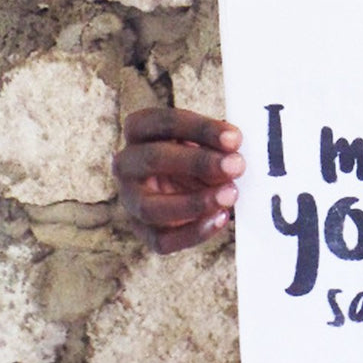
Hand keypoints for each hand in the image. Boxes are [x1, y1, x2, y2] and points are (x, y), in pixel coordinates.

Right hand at [113, 107, 244, 254]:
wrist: (186, 185)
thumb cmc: (197, 155)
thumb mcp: (205, 141)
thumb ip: (216, 145)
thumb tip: (233, 154)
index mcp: (138, 129)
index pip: (163, 122)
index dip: (200, 129)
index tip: (235, 138)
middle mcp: (125, 163)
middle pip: (153, 159)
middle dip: (198, 162)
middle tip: (236, 165)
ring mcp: (129, 200)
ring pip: (150, 207)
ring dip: (194, 202)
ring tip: (231, 194)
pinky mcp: (142, 230)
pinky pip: (161, 239)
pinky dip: (194, 232)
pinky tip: (221, 218)